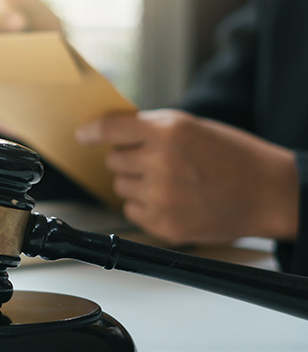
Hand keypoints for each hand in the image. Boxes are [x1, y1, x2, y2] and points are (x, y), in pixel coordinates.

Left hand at [75, 109, 298, 244]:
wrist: (269, 193)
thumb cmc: (233, 156)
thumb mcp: (191, 127)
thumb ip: (149, 128)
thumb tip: (109, 133)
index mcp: (167, 132)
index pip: (110, 129)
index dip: (91, 132)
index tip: (82, 135)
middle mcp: (160, 163)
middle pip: (113, 160)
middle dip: (129, 158)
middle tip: (158, 160)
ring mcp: (161, 196)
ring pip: (120, 185)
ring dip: (136, 182)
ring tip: (171, 181)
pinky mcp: (163, 224)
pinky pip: (131, 210)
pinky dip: (144, 205)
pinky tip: (173, 199)